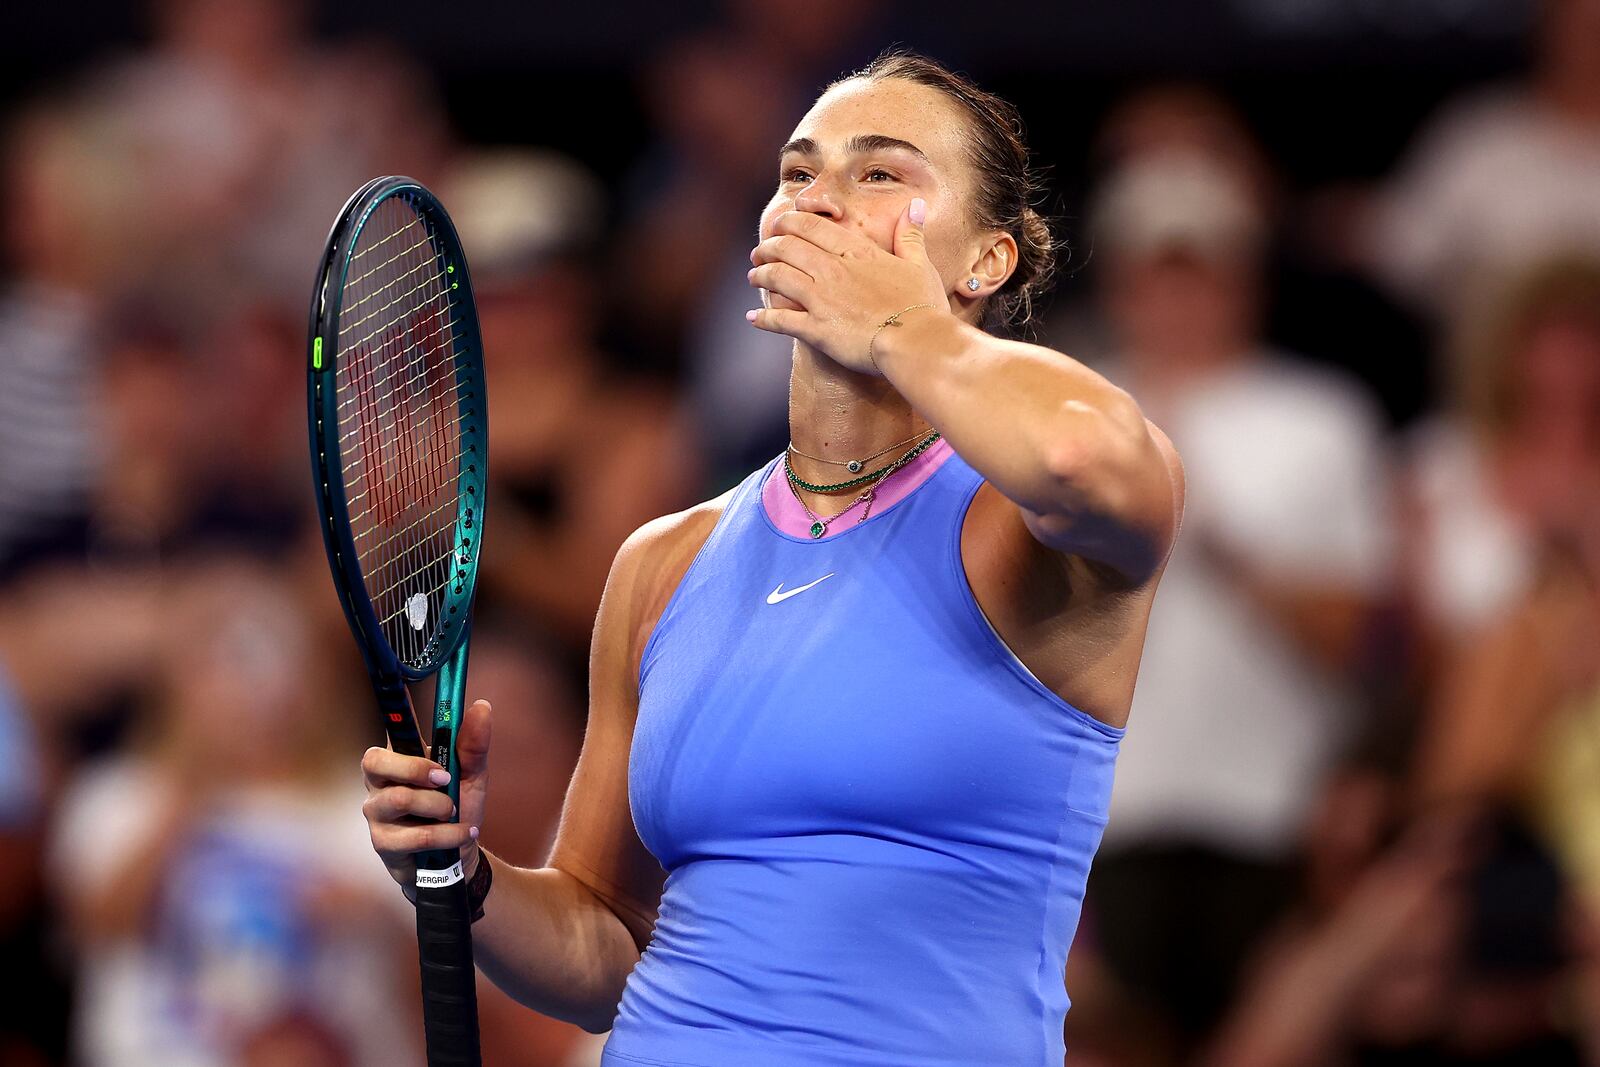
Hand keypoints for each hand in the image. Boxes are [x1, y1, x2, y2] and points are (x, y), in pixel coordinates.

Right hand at [361, 698, 491, 887]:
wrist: (459, 857)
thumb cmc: (457, 809)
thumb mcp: (471, 776)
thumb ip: (473, 745)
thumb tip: (482, 706)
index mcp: (398, 758)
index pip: (388, 731)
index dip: (396, 717)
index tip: (410, 697)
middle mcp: (379, 782)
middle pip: (374, 761)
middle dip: (415, 768)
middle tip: (446, 779)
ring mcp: (376, 813)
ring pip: (398, 799)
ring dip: (438, 806)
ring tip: (454, 812)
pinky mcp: (383, 843)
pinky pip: (415, 835)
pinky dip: (447, 834)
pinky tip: (462, 833)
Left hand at [745, 199, 949, 373]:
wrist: (917, 342)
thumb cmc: (922, 305)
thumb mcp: (919, 265)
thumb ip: (910, 235)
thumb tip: (914, 206)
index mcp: (856, 252)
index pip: (811, 226)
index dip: (789, 223)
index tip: (780, 226)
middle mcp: (833, 270)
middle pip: (787, 248)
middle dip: (768, 247)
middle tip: (759, 252)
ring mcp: (822, 299)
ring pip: (777, 277)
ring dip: (761, 275)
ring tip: (754, 277)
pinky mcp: (816, 329)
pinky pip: (780, 320)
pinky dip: (763, 318)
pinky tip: (753, 319)